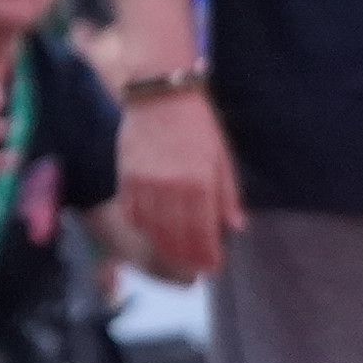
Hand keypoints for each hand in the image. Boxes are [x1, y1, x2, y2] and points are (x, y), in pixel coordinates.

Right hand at [118, 81, 243, 277]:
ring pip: (153, 230)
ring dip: (165, 248)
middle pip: (176, 236)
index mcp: (199, 182)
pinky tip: (152, 234)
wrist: (160, 94)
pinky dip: (143, 228)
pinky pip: (133, 213)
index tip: (214, 267)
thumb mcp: (222, 155)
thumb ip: (228, 194)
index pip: (203, 232)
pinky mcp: (126, 177)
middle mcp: (170, 187)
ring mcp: (145, 183)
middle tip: (196, 269)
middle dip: (188, 257)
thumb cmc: (198, 123)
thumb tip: (237, 227)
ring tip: (177, 257)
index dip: (208, 255)